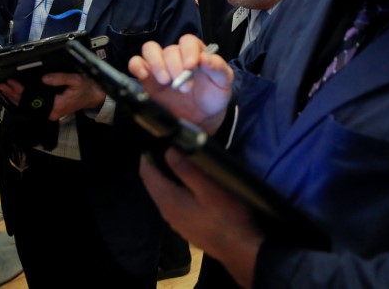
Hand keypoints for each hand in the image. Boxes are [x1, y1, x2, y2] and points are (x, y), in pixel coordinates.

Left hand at [0, 73, 105, 120]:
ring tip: (6, 90)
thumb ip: (60, 78)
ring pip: (30, 108)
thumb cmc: (86, 88)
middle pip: (28, 106)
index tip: (12, 83)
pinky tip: (16, 96)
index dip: (20, 92)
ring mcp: (51, 113)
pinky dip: (24, 101)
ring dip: (16, 99)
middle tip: (3, 85)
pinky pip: (34, 107)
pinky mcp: (51, 110)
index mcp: (57, 105)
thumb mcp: (76, 80)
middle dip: (14, 95)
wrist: (94, 97)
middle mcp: (52, 112)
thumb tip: (44, 78)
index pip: (33, 99)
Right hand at [128, 34, 232, 133]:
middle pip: (169, 50)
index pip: (188, 41)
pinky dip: (137, 66)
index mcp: (195, 52)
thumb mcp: (224, 81)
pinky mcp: (148, 77)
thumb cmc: (214, 94)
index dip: (188, 51)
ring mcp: (160, 65)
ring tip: (165, 81)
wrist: (202, 116)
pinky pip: (137, 63)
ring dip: (156, 64)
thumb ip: (218, 67)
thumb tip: (206, 57)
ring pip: (150, 50)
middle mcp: (176, 55)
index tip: (191, 66)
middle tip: (184, 87)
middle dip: (175, 67)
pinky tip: (143, 75)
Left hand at [140, 148, 261, 287]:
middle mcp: (167, 212)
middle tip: (172, 145)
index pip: (147, 173)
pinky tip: (193, 184)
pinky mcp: (187, 226)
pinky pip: (174, 202)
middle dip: (158, 163)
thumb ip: (186, 169)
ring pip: (164, 193)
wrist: (242, 249)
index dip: (148, 154)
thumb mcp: (209, 188)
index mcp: (168, 200)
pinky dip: (177, 188)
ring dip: (169, 176)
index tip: (157, 138)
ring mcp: (177, 222)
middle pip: (154, 183)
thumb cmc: (228, 216)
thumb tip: (168, 150)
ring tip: (184, 160)